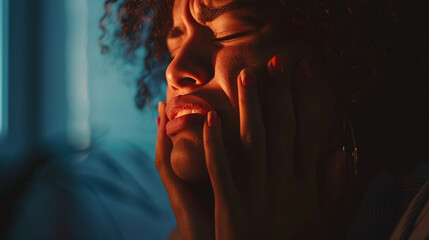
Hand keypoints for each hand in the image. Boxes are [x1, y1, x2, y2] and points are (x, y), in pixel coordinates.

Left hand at [156, 55, 347, 238]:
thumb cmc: (286, 232)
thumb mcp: (314, 210)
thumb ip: (328, 182)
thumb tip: (341, 149)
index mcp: (304, 184)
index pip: (307, 132)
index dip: (306, 98)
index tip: (304, 68)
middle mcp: (284, 186)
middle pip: (282, 130)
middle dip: (279, 93)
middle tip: (275, 60)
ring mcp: (257, 197)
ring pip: (253, 143)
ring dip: (251, 107)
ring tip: (246, 76)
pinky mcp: (231, 209)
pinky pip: (222, 171)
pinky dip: (216, 143)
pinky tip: (211, 117)